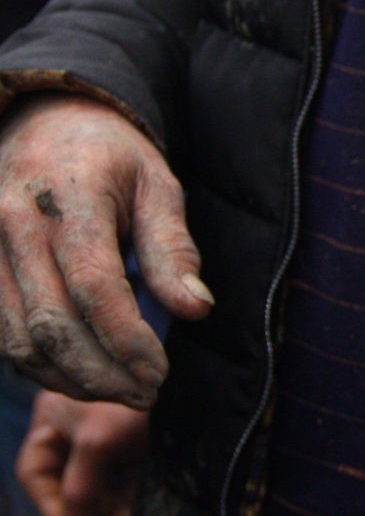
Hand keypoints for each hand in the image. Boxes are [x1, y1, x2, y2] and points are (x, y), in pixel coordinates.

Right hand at [0, 94, 212, 407]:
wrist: (41, 119)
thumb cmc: (111, 156)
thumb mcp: (157, 184)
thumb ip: (173, 248)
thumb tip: (196, 309)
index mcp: (68, 198)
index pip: (94, 287)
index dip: (127, 341)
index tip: (160, 373)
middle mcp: (13, 222)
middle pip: (52, 324)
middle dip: (101, 374)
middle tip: (145, 396)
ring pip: (16, 339)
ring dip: (68, 379)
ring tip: (117, 394)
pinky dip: (36, 365)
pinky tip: (77, 376)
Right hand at [15, 390, 149, 515]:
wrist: (196, 384)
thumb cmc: (134, 401)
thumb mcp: (98, 441)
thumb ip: (79, 487)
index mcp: (56, 418)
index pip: (36, 471)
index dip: (51, 507)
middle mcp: (78, 429)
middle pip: (69, 483)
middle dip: (85, 512)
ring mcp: (110, 438)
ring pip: (102, 486)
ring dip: (111, 511)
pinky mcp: (140, 445)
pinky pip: (128, 481)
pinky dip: (131, 501)